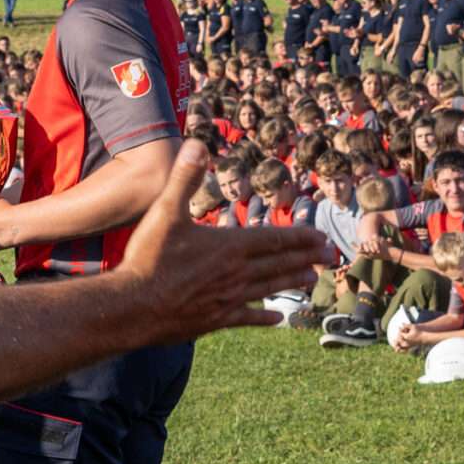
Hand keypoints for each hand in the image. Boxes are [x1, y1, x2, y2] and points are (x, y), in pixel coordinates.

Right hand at [113, 143, 331, 336]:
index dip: (299, 238)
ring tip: (313, 279)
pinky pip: (247, 318)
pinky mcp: (215, 320)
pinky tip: (278, 318)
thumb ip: (184, 178)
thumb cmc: (148, 258)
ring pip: (269, 289)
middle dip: (306, 258)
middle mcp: (236, 274)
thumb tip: (196, 143)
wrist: (133, 307)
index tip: (320, 237)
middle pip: (278, 264)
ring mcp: (228, 299)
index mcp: (229, 246)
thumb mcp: (164, 211)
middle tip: (330, 256)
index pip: (274, 239)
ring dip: (292, 282)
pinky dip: (265, 316)